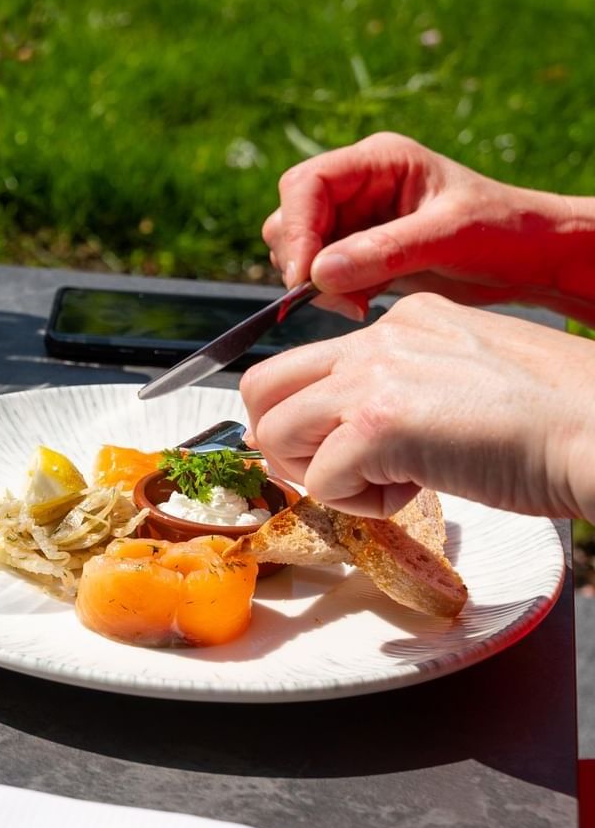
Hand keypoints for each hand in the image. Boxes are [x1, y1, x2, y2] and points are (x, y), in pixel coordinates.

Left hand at [240, 293, 594, 521]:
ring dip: (315, 474)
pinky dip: (357, 505)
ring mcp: (372, 377)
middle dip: (283, 440)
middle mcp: (379, 338)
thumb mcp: (477, 376)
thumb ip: (418, 386)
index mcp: (406, 321)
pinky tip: (412, 494)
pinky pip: (320, 480)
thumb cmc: (564, 420)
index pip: (314, 363)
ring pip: (275, 431)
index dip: (321, 417)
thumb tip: (376, 430)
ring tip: (381, 484)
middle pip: (263, 385)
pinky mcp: (377, 425)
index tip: (363, 448)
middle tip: (335, 472)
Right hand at [262, 132, 594, 319]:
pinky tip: (365, 302)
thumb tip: (317, 274)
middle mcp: (358, 185)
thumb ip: (383, 251)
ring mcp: (355, 219)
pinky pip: (319, 272)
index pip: (306, 184)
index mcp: (379, 161)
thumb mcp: (449, 237)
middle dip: (304, 260)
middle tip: (339, 298)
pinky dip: (331, 293)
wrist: (534, 260)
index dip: (297, 228)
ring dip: (316, 282)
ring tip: (359, 302)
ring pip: (299, 248)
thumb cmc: (506, 232)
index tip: (304, 275)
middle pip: (292, 216)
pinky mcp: (358, 251)